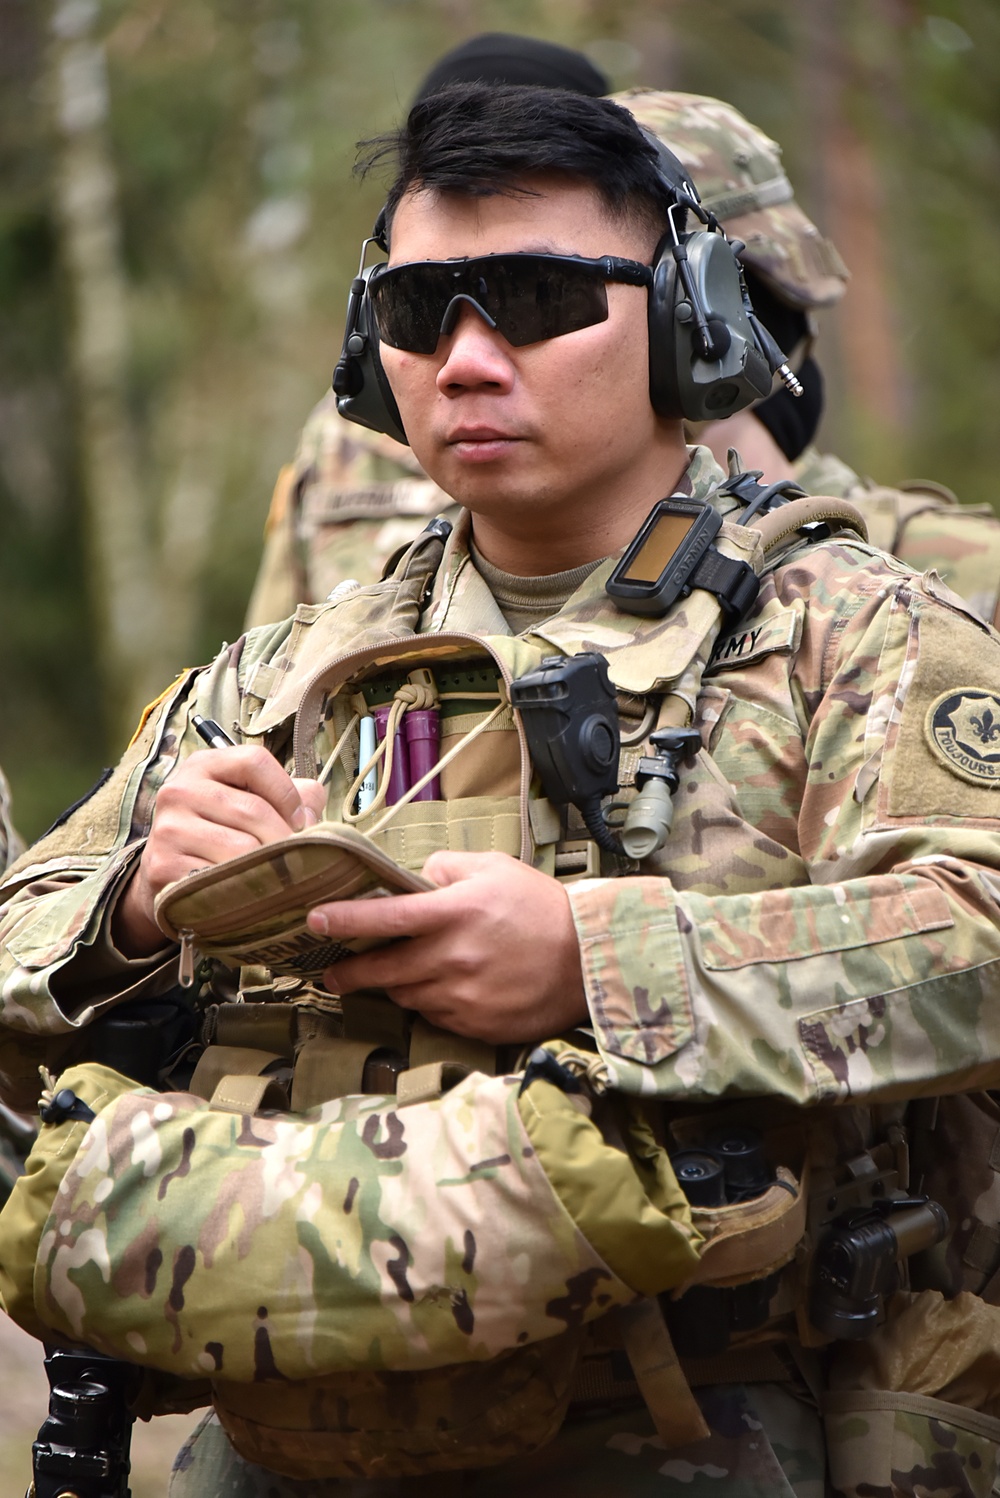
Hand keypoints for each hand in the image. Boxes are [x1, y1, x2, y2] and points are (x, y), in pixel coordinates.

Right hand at [116, 747, 326, 956]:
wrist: (169, 875)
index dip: (287, 792)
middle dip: (284, 839)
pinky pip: (221, 879)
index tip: (300, 820)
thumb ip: (293, 796)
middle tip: (297, 859)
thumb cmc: (222, 833)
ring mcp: (168, 829)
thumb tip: (313, 814)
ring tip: (275, 876)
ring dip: (268, 867)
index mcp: (204, 765)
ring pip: (242, 848)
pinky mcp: (163, 866)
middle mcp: (179, 790)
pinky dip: (243, 890)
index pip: (254, 761)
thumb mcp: (250, 801)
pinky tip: (248, 893)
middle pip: (253, 809)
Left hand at [308, 850, 586, 1044]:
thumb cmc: (541, 907)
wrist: (589, 958)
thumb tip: (416, 875)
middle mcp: (452, 957)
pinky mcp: (476, 1024)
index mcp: (453, 913)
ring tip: (391, 978)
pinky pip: (436, 1017)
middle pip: (383, 970)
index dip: (344, 920)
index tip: (314, 921)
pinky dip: (430, 1004)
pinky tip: (439, 992)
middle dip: (350, 974)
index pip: (384, 917)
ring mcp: (463, 995)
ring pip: (407, 996)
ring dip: (394, 988)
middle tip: (332, 974)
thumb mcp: (495, 869)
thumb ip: (447, 868)